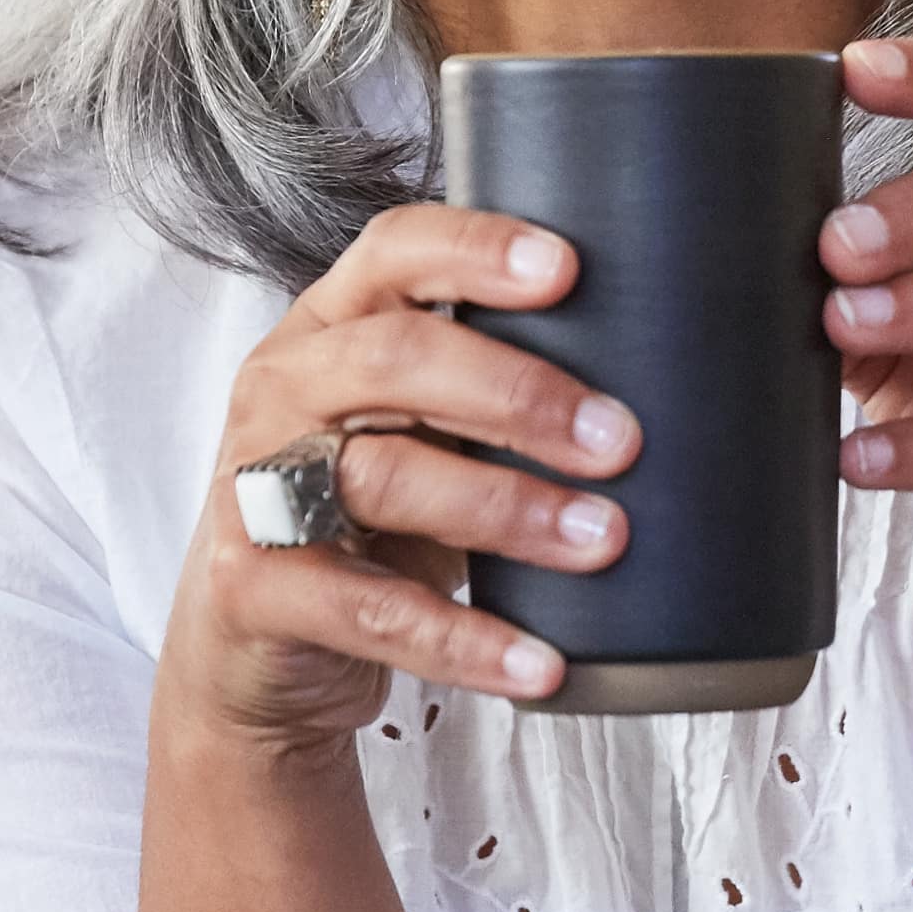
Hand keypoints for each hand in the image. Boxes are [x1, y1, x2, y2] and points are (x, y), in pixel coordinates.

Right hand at [168, 204, 633, 748]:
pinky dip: (465, 640)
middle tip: (620, 439)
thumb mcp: (419, 435)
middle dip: (518, 395)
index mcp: (329, 327)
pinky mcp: (252, 587)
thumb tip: (660, 378)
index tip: (567, 270)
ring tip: (602, 539)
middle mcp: (281, 389)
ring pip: (381, 478)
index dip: (475, 250)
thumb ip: (490, 390)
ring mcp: (254, 487)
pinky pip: (372, 610)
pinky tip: (539, 662)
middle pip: (392, 360)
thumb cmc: (365, 521)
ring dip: (507, 510)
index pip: (391, 253)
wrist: (258, 649)